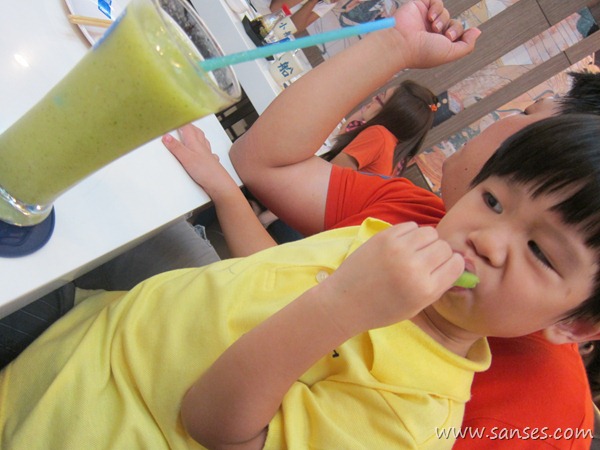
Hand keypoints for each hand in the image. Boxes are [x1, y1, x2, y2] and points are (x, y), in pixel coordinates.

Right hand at [162, 124, 238, 199]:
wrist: (219, 185)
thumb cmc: (206, 172)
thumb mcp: (186, 158)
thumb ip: (176, 147)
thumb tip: (166, 137)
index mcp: (196, 143)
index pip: (187, 127)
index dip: (181, 121)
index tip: (175, 116)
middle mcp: (202, 147)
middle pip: (196, 132)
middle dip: (189, 126)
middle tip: (183, 122)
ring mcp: (207, 155)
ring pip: (202, 141)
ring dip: (197, 135)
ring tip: (193, 132)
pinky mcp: (210, 163)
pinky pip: (208, 152)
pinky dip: (205, 148)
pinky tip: (205, 151)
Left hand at [320, 222, 463, 333]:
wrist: (345, 302)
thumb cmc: (382, 308)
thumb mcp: (416, 306)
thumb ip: (438, 284)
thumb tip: (458, 262)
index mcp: (426, 290)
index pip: (456, 264)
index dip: (452, 264)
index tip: (444, 267)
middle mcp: (414, 268)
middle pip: (444, 247)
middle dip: (439, 253)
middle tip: (426, 260)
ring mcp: (398, 250)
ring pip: (429, 232)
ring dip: (426, 241)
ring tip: (414, 251)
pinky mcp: (384, 237)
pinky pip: (411, 226)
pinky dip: (410, 234)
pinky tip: (400, 246)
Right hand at [391, 0, 480, 68]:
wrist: (402, 43)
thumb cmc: (423, 52)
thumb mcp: (450, 53)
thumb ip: (467, 45)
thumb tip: (477, 31)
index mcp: (438, 45)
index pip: (457, 35)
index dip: (459, 34)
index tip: (451, 38)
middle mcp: (431, 33)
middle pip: (454, 23)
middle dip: (453, 28)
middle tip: (445, 34)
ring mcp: (424, 20)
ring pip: (445, 12)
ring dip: (443, 18)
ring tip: (433, 26)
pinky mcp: (419, 7)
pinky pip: (437, 1)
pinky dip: (437, 7)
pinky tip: (429, 16)